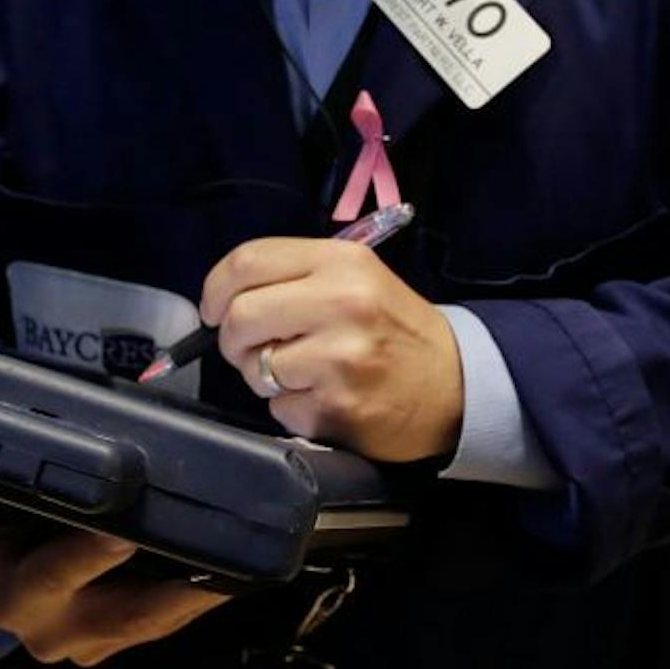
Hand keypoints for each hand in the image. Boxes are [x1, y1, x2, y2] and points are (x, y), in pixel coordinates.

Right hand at [0, 482, 224, 665]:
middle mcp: (58, 630)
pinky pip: (169, 619)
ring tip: (239, 561)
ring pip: (156, 620)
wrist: (1, 585)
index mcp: (15, 599)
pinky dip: (200, 595)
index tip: (120, 535)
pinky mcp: (127, 637)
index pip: (49, 579)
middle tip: (213, 550)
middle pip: (121, 611)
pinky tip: (234, 570)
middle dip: (169, 586)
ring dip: (197, 593)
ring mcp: (96, 640)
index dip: (84, 559)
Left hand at [200, 236, 463, 462]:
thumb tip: (224, 299)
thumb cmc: (396, 328)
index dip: (215, 288)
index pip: (248, 260)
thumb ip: (297, 277)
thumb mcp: (358, 279)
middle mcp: (341, 303)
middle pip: (240, 315)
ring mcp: (338, 358)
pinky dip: (290, 408)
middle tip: (250, 349)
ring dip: (264, 376)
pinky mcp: (336, 406)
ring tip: (301, 374)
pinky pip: (278, 408)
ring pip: (254, 367)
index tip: (213, 309)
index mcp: (342, 262)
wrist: (456, 383)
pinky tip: (323, 398)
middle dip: (232, 339)